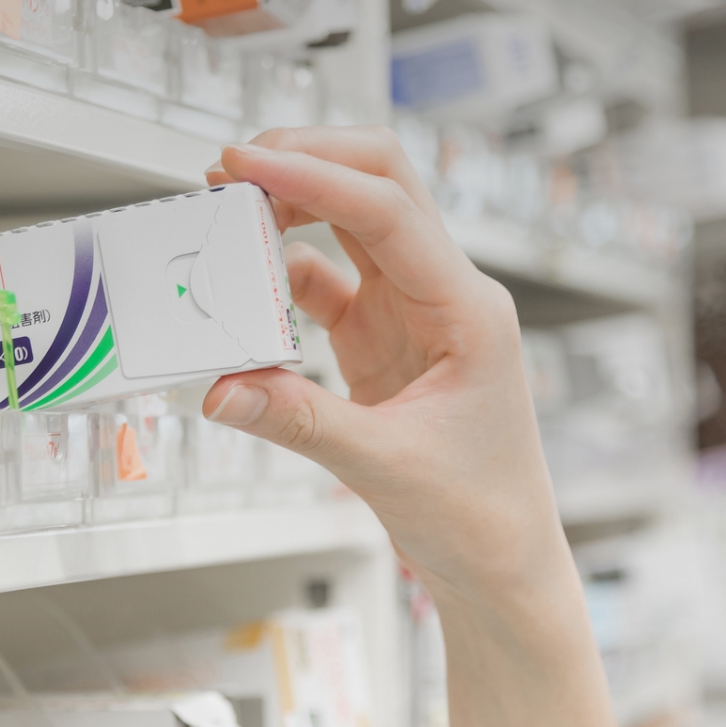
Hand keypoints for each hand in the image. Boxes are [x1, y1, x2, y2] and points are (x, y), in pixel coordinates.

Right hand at [204, 127, 618, 726]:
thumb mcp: (384, 468)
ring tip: (226, 217)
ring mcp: (413, 312)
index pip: (388, 210)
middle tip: (231, 169)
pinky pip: (326, 281)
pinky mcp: (383, 339)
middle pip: (377, 185)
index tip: (250, 163)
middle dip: (307, 162)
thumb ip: (298, 421)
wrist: (504, 564)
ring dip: (290, 209)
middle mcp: (445, 295)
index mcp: (469, 309)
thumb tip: (222, 388)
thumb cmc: (481, 515)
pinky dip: (281, 275)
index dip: (315, 176)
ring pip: (349, 224)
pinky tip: (245, 289)